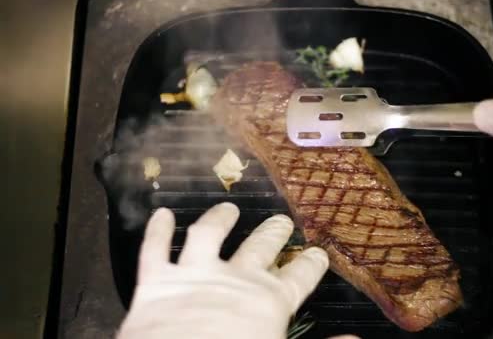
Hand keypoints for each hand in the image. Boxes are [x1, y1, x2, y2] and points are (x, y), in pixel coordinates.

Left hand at [117, 203, 328, 338]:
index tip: (318, 253)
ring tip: (227, 208)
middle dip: (273, 233)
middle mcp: (237, 279)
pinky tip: (161, 214)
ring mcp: (196, 274)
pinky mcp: (158, 281)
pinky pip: (156, 249)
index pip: (299, 277)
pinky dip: (158, 230)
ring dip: (219, 219)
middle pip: (260, 248)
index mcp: (270, 301)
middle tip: (282, 222)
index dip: (310, 265)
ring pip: (209, 235)